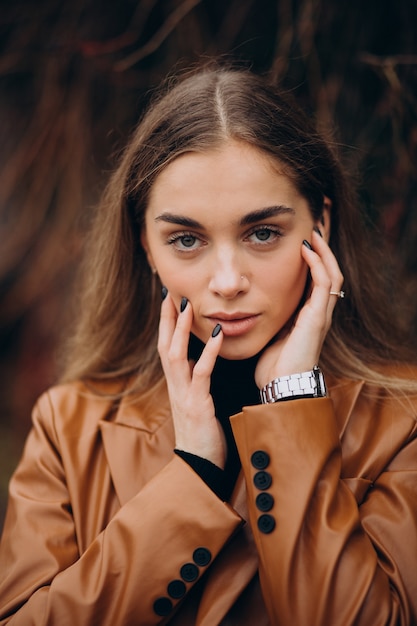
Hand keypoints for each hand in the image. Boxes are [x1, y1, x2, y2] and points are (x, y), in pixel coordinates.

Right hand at [158, 293, 225, 467]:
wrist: (199, 468)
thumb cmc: (202, 436)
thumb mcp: (196, 404)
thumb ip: (195, 382)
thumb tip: (196, 363)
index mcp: (176, 385)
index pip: (168, 347)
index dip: (167, 324)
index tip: (170, 300)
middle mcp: (175, 386)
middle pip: (165, 345)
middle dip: (167, 319)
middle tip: (171, 293)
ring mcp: (184, 395)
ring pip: (176, 355)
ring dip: (180, 329)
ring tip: (186, 305)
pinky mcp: (197, 405)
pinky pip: (201, 373)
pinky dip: (209, 352)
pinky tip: (217, 334)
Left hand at [255, 229, 343, 388]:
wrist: (281, 386)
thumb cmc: (274, 366)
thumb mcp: (270, 336)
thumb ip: (268, 320)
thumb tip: (247, 308)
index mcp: (307, 317)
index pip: (317, 281)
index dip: (314, 261)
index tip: (302, 241)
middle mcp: (319, 313)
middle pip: (330, 273)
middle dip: (323, 250)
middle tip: (314, 228)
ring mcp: (321, 315)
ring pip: (331, 274)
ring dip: (323, 251)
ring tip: (314, 231)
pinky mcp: (317, 317)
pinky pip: (323, 283)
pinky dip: (317, 263)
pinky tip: (307, 249)